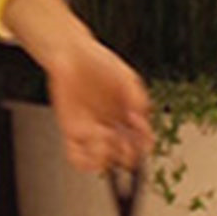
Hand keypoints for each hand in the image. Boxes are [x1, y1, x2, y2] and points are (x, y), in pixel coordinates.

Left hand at [44, 29, 154, 174]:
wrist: (71, 54)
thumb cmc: (99, 62)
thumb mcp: (126, 77)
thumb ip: (138, 98)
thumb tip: (142, 119)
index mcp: (127, 117)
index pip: (141, 142)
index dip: (145, 145)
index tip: (144, 138)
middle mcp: (111, 127)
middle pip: (124, 157)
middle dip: (128, 156)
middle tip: (125, 143)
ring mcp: (91, 131)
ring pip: (102, 162)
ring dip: (107, 158)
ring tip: (105, 137)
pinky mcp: (72, 131)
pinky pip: (76, 157)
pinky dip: (84, 162)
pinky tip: (90, 148)